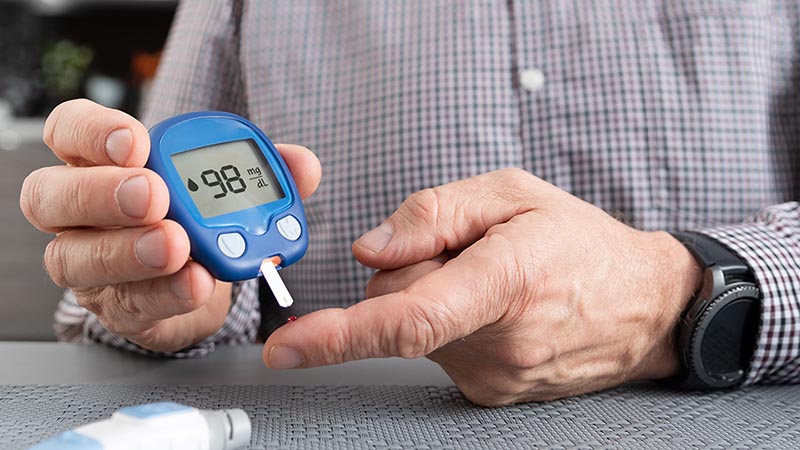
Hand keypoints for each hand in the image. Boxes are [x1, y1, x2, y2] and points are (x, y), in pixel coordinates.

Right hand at [20, 99, 320, 351]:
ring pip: (76, 258)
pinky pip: (130, 303)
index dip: (93, 133)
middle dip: (102, 194)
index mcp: (102, 163)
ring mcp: (90, 263)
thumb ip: (263, 171)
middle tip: (155, 196)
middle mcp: (80, 213)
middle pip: (51, 196)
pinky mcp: (117, 308)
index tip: (138, 142)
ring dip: (130, 252)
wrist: (195, 282)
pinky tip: (197, 283)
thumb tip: (304, 164)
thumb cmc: (198, 218)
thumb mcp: (229, 188)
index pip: (69, 131)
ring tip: (177, 247)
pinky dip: (167, 293)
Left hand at [263, 168, 700, 405]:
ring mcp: (495, 376)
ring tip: (495, 282)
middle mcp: (497, 343)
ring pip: (414, 330)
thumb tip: (368, 249)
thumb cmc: (581, 243)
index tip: (287, 349)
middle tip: (468, 252)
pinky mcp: (490, 392)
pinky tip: (496, 309)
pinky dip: (450, 324)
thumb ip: (433, 213)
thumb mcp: (514, 194)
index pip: (408, 318)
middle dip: (411, 270)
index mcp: (503, 283)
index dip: (340, 334)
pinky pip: (436, 349)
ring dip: (435, 298)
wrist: (645, 305)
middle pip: (397, 305)